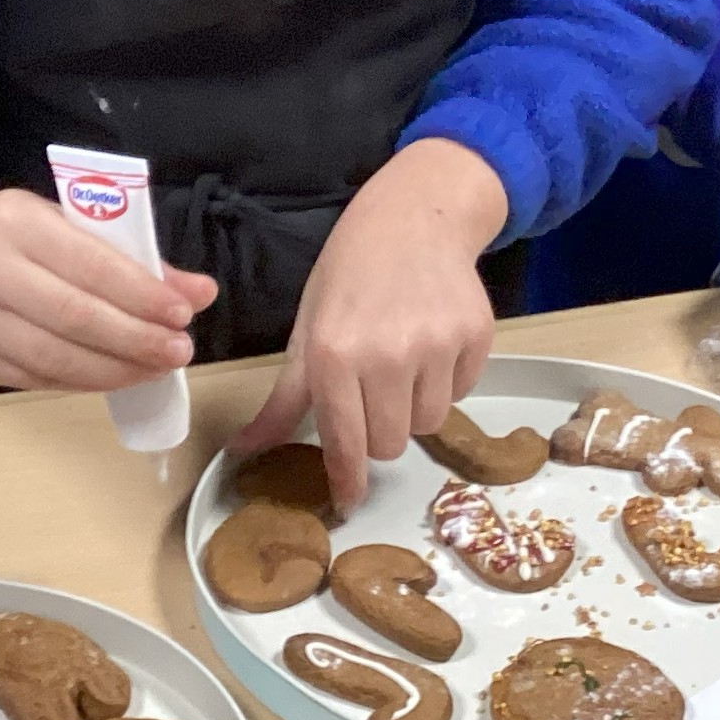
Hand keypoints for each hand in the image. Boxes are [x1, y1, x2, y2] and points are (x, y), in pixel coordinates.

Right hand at [0, 170, 215, 393]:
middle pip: (73, 318)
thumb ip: (131, 257)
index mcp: (14, 221)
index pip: (89, 265)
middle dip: (136, 340)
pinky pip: (34, 379)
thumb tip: (200, 292)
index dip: (140, 296)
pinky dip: (82, 382)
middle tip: (178, 351)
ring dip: (114, 370)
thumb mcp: (67, 224)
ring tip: (154, 369)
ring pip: (53, 358)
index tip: (183, 314)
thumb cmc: (15, 233)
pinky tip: (113, 376)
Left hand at [226, 139, 506, 513]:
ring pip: (428, 424)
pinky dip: (445, 381)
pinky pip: (461, 393)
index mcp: (334, 355)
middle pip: (390, 444)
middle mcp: (388, 356)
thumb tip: (244, 451)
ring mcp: (437, 347)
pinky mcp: (476, 339)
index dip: (348, 480)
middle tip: (372, 392)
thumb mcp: (307, 332)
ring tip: (402, 361)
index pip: (347, 442)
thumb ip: (285, 400)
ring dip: (413, 407)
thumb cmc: (349, 277)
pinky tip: (430, 342)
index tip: (349, 501)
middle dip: (378, 430)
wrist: (413, 219)